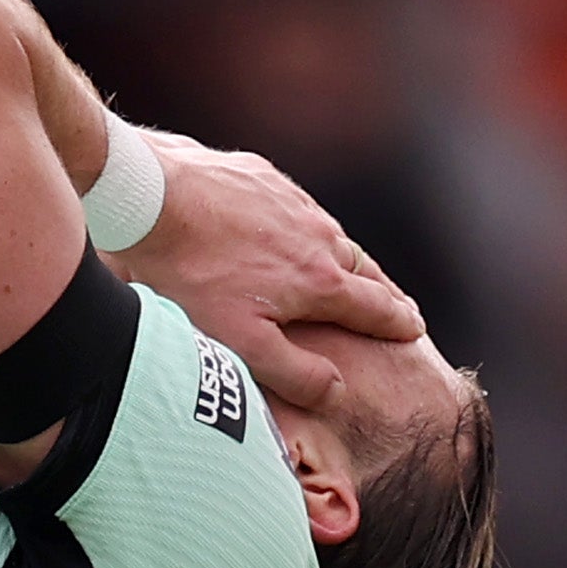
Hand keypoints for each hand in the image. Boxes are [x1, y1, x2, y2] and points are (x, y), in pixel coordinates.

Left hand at [112, 132, 423, 408]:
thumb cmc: (192, 276)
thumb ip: (294, 372)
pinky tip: (294, 231)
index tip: (415, 331)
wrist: (151, 198)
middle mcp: (317, 235)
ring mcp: (290, 201)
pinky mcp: (260, 177)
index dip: (397, 324)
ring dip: (347, 257)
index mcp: (319, 279)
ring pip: (330, 234)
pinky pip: (294, 207)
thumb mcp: (242, 342)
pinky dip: (304, 226)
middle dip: (384, 291)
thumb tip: (337, 390)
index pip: (373, 307)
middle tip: (400, 306)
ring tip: (353, 273)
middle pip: (363, 268)